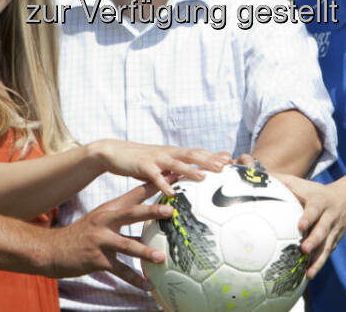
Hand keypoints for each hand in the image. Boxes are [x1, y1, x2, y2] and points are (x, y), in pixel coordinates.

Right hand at [48, 183, 173, 289]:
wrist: (53, 249)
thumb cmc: (83, 234)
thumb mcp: (101, 218)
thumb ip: (124, 216)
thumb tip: (152, 215)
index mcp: (109, 209)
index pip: (134, 194)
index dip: (152, 185)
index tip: (171, 177)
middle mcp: (105, 221)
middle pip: (131, 214)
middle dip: (151, 211)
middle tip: (170, 211)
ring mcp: (101, 241)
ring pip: (127, 245)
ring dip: (146, 252)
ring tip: (162, 257)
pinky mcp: (97, 260)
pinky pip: (120, 270)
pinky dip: (135, 279)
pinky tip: (148, 285)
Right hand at [91, 140, 230, 195]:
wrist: (115, 152)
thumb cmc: (141, 161)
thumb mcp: (161, 163)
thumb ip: (176, 168)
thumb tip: (192, 176)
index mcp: (174, 153)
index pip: (197, 153)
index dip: (213, 156)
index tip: (230, 160)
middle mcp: (168, 153)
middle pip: (192, 155)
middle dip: (208, 160)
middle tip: (224, 167)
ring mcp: (156, 158)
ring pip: (176, 164)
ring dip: (190, 170)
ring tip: (204, 178)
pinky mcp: (142, 166)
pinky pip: (155, 176)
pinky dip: (164, 184)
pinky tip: (171, 192)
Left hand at [277, 173, 345, 279]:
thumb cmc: (315, 192)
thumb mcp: (302, 183)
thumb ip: (282, 181)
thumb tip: (257, 177)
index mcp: (320, 202)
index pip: (315, 210)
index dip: (309, 217)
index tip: (300, 226)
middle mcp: (328, 218)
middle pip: (323, 231)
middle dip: (314, 241)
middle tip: (303, 249)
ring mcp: (332, 232)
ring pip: (326, 247)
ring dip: (317, 259)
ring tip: (308, 272)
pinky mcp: (333, 242)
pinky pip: (326, 255)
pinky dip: (318, 265)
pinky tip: (308, 276)